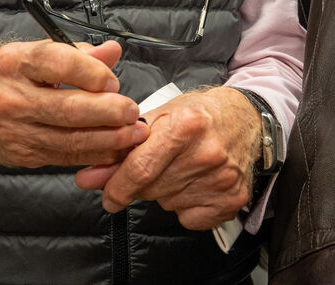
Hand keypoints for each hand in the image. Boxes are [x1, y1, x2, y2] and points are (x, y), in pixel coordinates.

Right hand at [0, 40, 147, 166]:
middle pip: (68, 108)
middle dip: (108, 112)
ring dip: (108, 140)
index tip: (112, 79)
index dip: (93, 73)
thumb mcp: (30, 53)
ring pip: (69, 140)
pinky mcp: (20, 155)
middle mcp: (11, 96)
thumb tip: (112, 51)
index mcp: (15, 62)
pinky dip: (92, 155)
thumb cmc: (1, 75)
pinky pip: (64, 158)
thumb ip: (76, 54)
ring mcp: (14, 130)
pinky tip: (112, 149)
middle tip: (131, 110)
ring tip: (132, 134)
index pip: (59, 63)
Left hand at [74, 86, 260, 229]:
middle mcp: (206, 153)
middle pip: (152, 188)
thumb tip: (90, 177)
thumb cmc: (197, 114)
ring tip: (180, 168)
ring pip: (168, 204)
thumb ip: (121, 148)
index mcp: (185, 125)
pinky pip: (190, 219)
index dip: (117, 186)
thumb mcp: (158, 117)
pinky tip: (193, 184)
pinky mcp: (233, 200)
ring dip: (164, 192)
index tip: (108, 197)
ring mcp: (222, 179)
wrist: (244, 118)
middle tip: (153, 167)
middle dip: (141, 184)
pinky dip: (184, 207)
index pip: (140, 168)